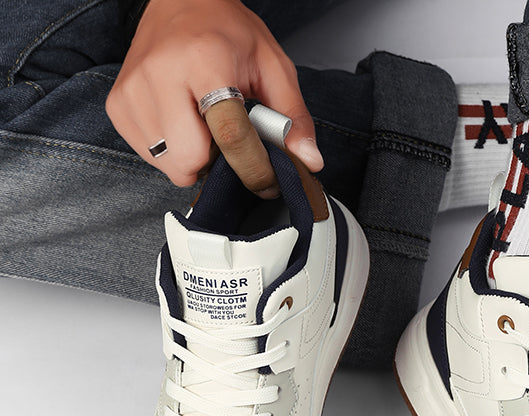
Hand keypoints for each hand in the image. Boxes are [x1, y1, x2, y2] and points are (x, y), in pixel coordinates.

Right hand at [106, 0, 322, 195]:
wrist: (179, 0)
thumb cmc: (227, 33)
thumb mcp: (272, 65)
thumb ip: (292, 115)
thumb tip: (308, 161)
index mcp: (204, 60)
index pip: (230, 135)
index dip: (253, 168)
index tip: (268, 181)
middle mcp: (160, 73)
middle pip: (192, 159)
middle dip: (216, 164)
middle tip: (226, 139)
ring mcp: (132, 90)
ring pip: (170, 164)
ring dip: (194, 158)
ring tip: (203, 125)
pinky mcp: (117, 105)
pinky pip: (150, 157)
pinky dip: (171, 152)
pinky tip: (181, 123)